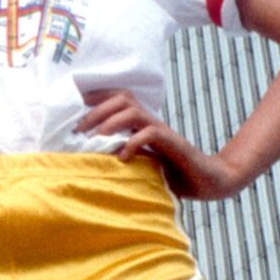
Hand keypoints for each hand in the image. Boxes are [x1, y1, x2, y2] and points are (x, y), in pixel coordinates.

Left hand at [73, 90, 241, 200]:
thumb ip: (122, 156)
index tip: (71, 110)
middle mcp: (150, 121)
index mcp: (142, 123)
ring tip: (95, 139)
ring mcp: (162, 130)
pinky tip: (122, 158)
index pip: (117, 98)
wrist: (208, 181)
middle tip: (77, 130)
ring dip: (110, 122)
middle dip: (96, 110)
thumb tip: (89, 160)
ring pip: (133, 110)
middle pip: (122, 98)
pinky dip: (133, 143)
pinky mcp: (173, 143)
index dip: (94, 99)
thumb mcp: (141, 164)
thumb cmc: (173, 175)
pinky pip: (150, 134)